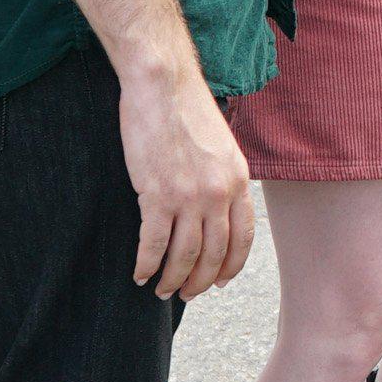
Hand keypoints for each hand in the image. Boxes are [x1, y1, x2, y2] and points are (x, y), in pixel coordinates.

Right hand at [118, 57, 255, 298]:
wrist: (163, 87)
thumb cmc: (187, 113)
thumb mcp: (222, 148)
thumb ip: (224, 179)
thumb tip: (218, 208)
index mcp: (239, 181)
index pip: (241, 238)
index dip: (229, 266)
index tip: (218, 282)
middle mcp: (219, 193)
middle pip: (213, 254)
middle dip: (199, 282)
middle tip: (185, 295)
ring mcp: (189, 196)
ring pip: (184, 256)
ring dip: (172, 280)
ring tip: (161, 290)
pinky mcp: (156, 195)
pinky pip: (153, 244)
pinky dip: (146, 265)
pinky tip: (139, 274)